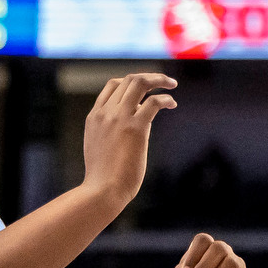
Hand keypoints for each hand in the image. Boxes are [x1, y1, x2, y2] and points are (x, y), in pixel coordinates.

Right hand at [80, 72, 176, 210]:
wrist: (101, 191)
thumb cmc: (104, 175)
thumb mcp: (99, 145)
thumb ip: (110, 129)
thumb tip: (135, 117)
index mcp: (94, 117)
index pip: (113, 85)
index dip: (132, 81)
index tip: (147, 87)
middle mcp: (105, 113)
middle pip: (129, 79)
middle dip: (150, 76)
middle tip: (166, 81)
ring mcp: (119, 118)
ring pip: (140, 83)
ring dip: (160, 80)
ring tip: (172, 85)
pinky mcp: (135, 128)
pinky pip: (154, 102)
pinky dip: (166, 99)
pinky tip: (172, 104)